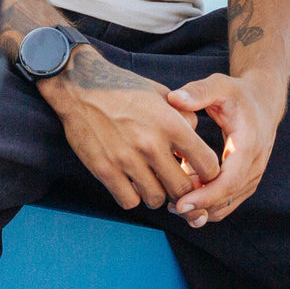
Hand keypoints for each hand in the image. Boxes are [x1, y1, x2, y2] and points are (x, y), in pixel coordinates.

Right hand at [39, 47, 219, 213]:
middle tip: (177, 182)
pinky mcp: (105, 171)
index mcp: (170, 123)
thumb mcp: (161, 94)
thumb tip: (196, 138)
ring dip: (157, 193)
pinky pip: (129, 201)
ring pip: (156, 199)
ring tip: (152, 180)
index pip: (206, 163)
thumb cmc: (124, 88)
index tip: (202, 172)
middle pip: (183, 189)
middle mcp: (151, 144)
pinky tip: (131, 182)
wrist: (80, 87)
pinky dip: (133, 196)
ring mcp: (127, 160)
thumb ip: (183, 117)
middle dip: (184, 190)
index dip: (209, 172)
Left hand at [165, 71, 285, 223]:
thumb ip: (198, 92)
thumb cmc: (238, 93)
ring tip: (174, 204)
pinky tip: (187, 194)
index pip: (230, 181)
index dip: (205, 195)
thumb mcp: (220, 85)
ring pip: (228, 203)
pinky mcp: (247, 179)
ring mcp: (253, 175)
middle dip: (200, 207)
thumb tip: (173, 99)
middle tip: (171, 207)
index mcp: (248, 144)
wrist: (264, 101)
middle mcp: (254, 165)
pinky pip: (228, 199)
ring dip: (203, 208)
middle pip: (228, 198)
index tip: (181, 204)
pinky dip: (209, 202)